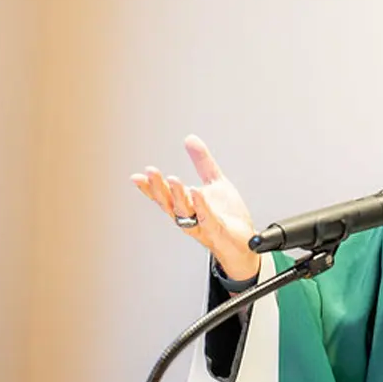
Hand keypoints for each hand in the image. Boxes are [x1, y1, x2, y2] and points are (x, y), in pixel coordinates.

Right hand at [131, 135, 260, 281]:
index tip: (137, 176)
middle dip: (158, 188)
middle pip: (169, 202)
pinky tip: (196, 193)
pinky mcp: (217, 230)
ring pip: (184, 211)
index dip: (149, 187)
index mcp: (186, 205)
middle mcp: (189, 216)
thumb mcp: (215, 182)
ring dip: (177, 195)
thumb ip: (202, 162)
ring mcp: (202, 224)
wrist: (245, 242)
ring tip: (173, 179)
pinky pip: (207, 217)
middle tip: (150, 173)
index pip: (163, 196)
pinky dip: (201, 205)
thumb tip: (190, 140)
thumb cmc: (228, 217)